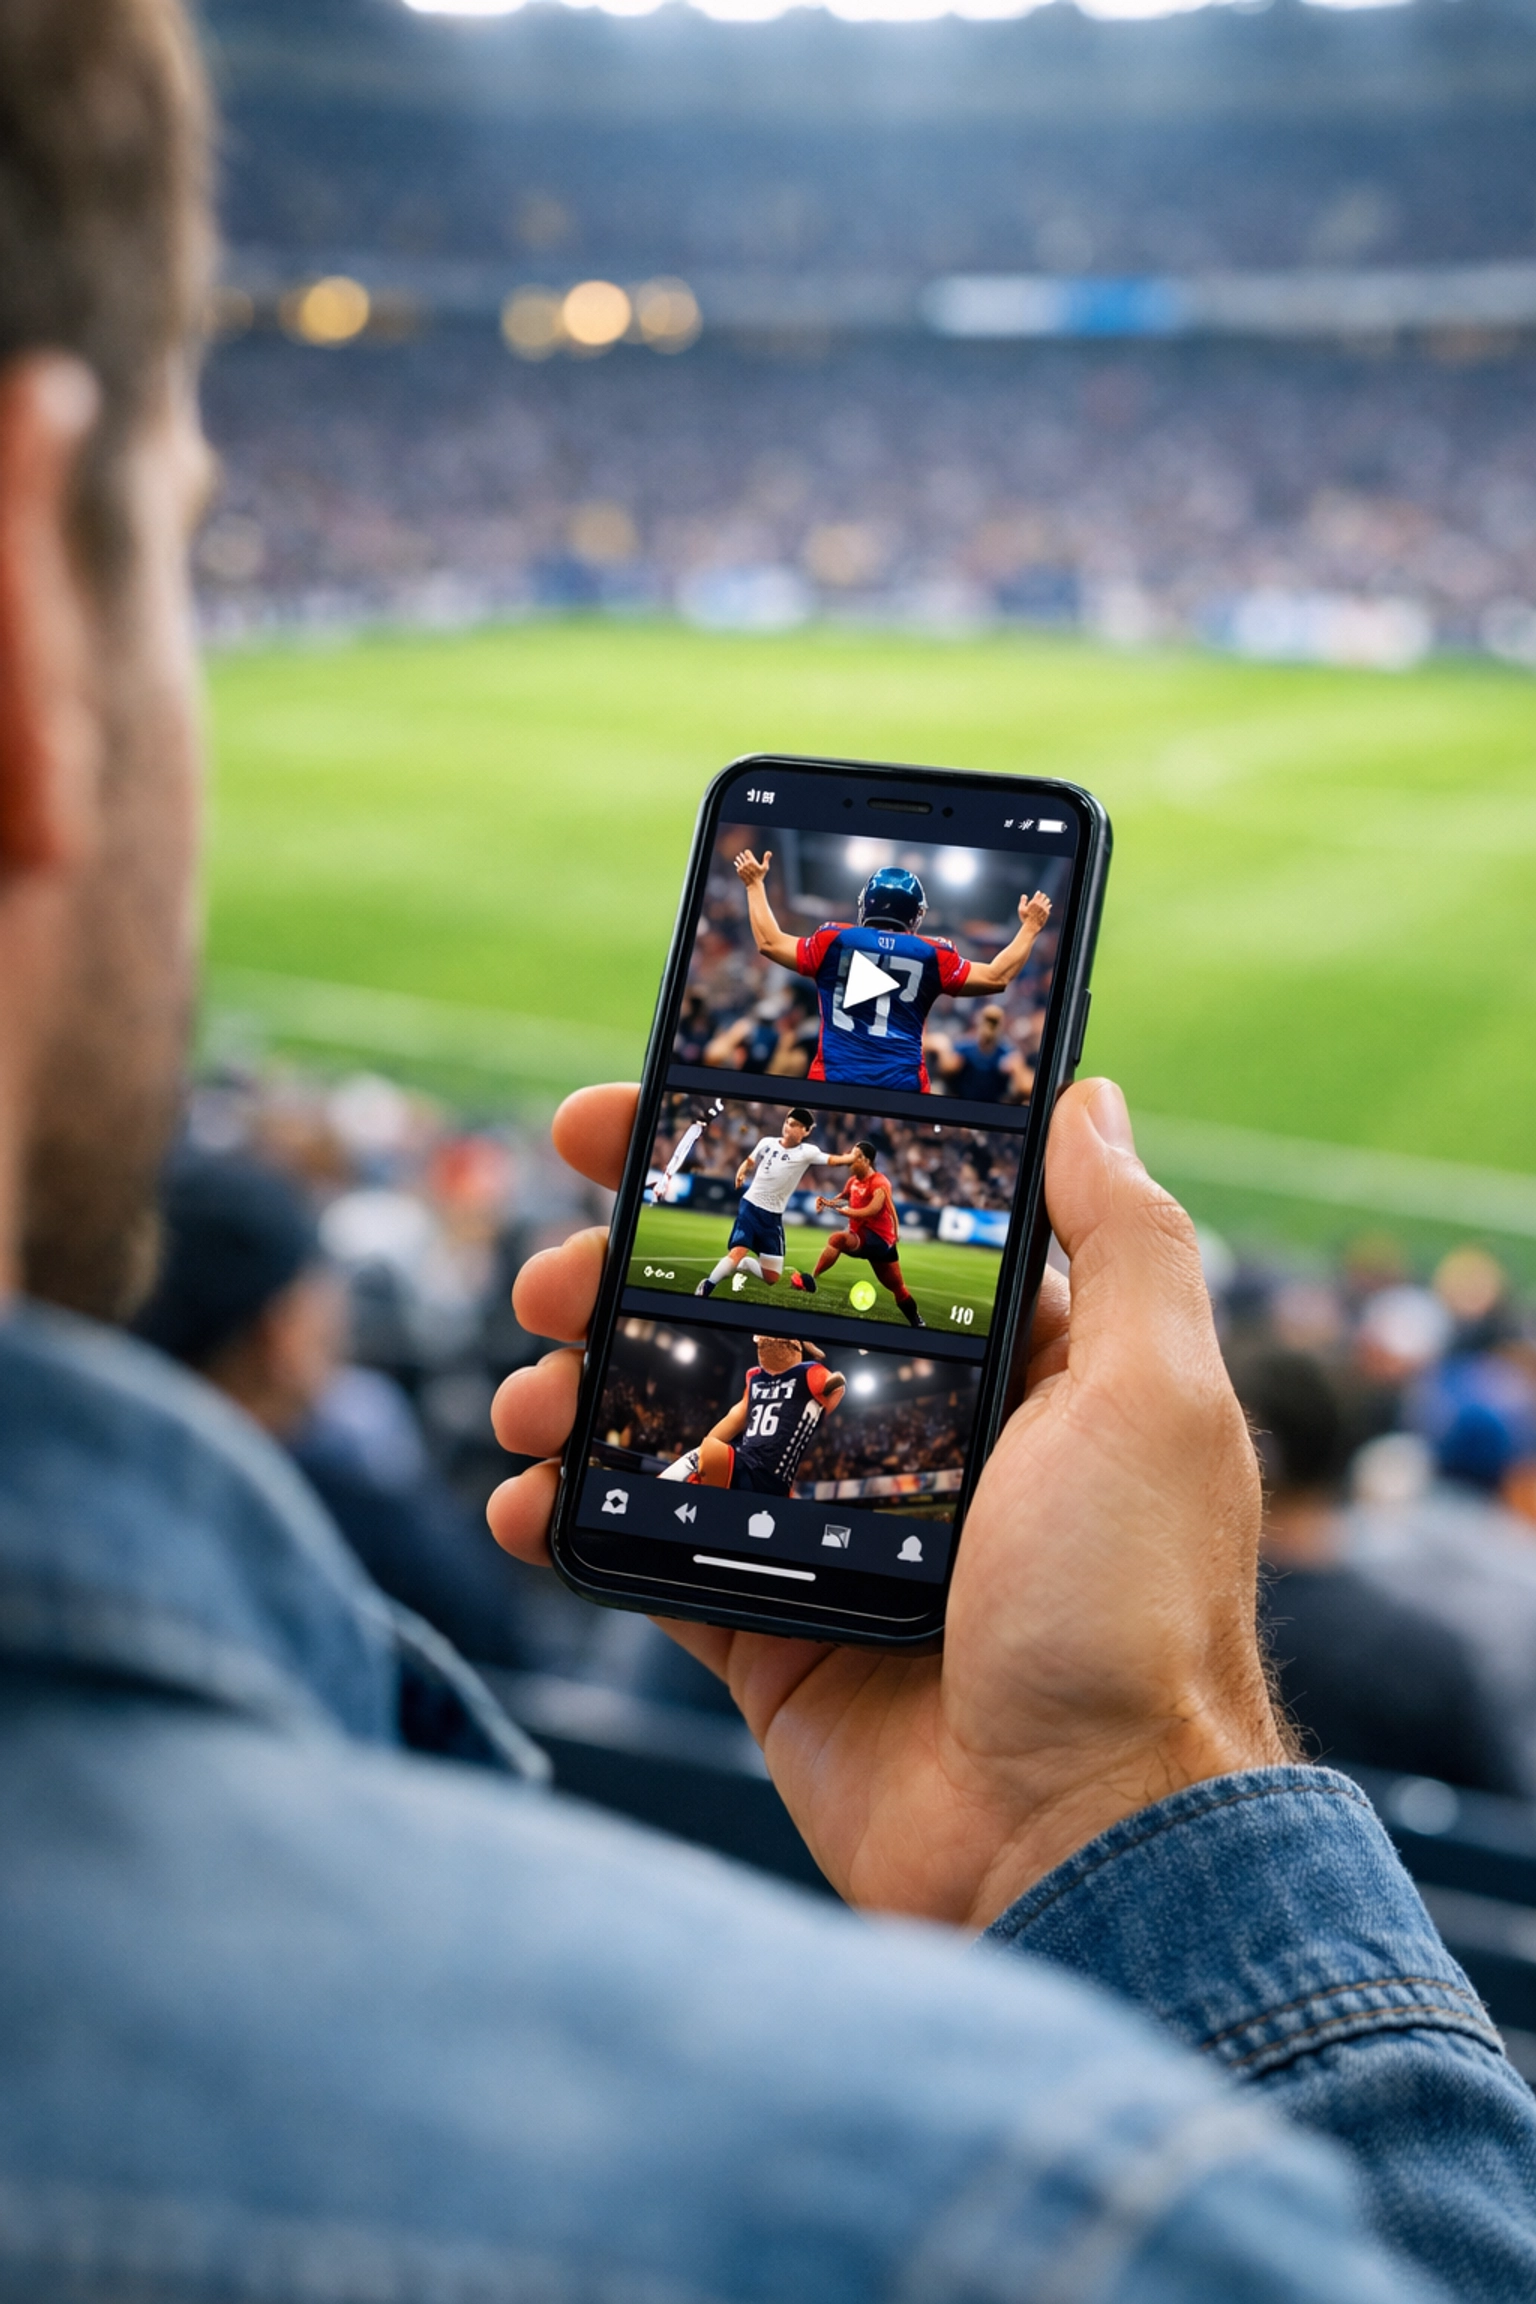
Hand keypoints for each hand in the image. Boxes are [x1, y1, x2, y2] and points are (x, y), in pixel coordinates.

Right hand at [488, 1078, 1284, 1933]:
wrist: (1080, 1849)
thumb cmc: (1132, 1614)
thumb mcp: (1154, 1401)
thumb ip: (1124, 1243)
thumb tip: (1090, 1101)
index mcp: (1010, 1364)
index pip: (862, 1226)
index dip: (755, 1163)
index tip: (647, 1117)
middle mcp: (916, 1438)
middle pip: (742, 1315)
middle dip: (631, 1272)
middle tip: (555, 1264)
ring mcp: (830, 1536)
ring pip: (674, 1424)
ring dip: (582, 1388)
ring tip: (529, 1387)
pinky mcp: (769, 1634)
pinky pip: (644, 1553)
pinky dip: (570, 1519)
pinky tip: (523, 1497)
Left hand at [733, 847, 770, 887]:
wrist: (754, 885)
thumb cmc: (760, 876)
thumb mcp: (765, 867)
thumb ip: (766, 859)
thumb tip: (769, 852)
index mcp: (752, 861)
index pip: (747, 852)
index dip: (747, 853)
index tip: (747, 854)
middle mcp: (746, 863)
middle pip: (741, 856)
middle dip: (742, 856)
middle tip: (741, 854)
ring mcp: (742, 867)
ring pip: (738, 860)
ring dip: (738, 859)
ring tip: (737, 858)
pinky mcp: (739, 871)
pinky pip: (737, 866)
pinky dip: (737, 865)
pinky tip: (736, 863)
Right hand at [1019, 889, 1051, 933]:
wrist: (1032, 927)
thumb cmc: (1025, 918)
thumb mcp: (1021, 909)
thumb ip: (1023, 901)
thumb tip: (1024, 895)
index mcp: (1034, 902)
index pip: (1039, 894)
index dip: (1038, 893)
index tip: (1037, 894)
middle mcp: (1040, 904)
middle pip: (1044, 896)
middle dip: (1042, 896)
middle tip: (1041, 898)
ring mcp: (1044, 908)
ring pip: (1048, 900)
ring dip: (1046, 900)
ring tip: (1043, 902)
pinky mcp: (1047, 912)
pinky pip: (1049, 906)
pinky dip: (1048, 905)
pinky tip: (1046, 906)